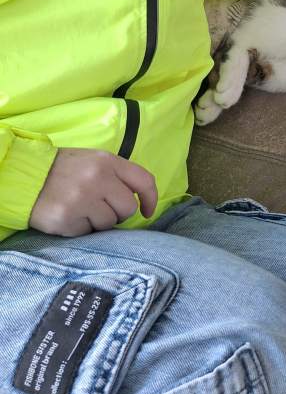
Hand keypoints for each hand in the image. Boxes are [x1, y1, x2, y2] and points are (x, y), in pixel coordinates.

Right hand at [29, 148, 157, 236]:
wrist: (27, 176)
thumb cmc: (65, 169)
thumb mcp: (93, 161)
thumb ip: (116, 175)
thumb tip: (137, 198)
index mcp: (108, 161)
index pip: (143, 180)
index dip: (151, 199)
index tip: (148, 211)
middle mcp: (98, 179)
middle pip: (128, 208)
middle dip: (118, 213)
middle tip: (100, 207)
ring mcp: (83, 200)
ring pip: (110, 223)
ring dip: (99, 221)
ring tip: (82, 209)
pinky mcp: (68, 220)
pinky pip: (89, 232)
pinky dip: (82, 228)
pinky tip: (71, 216)